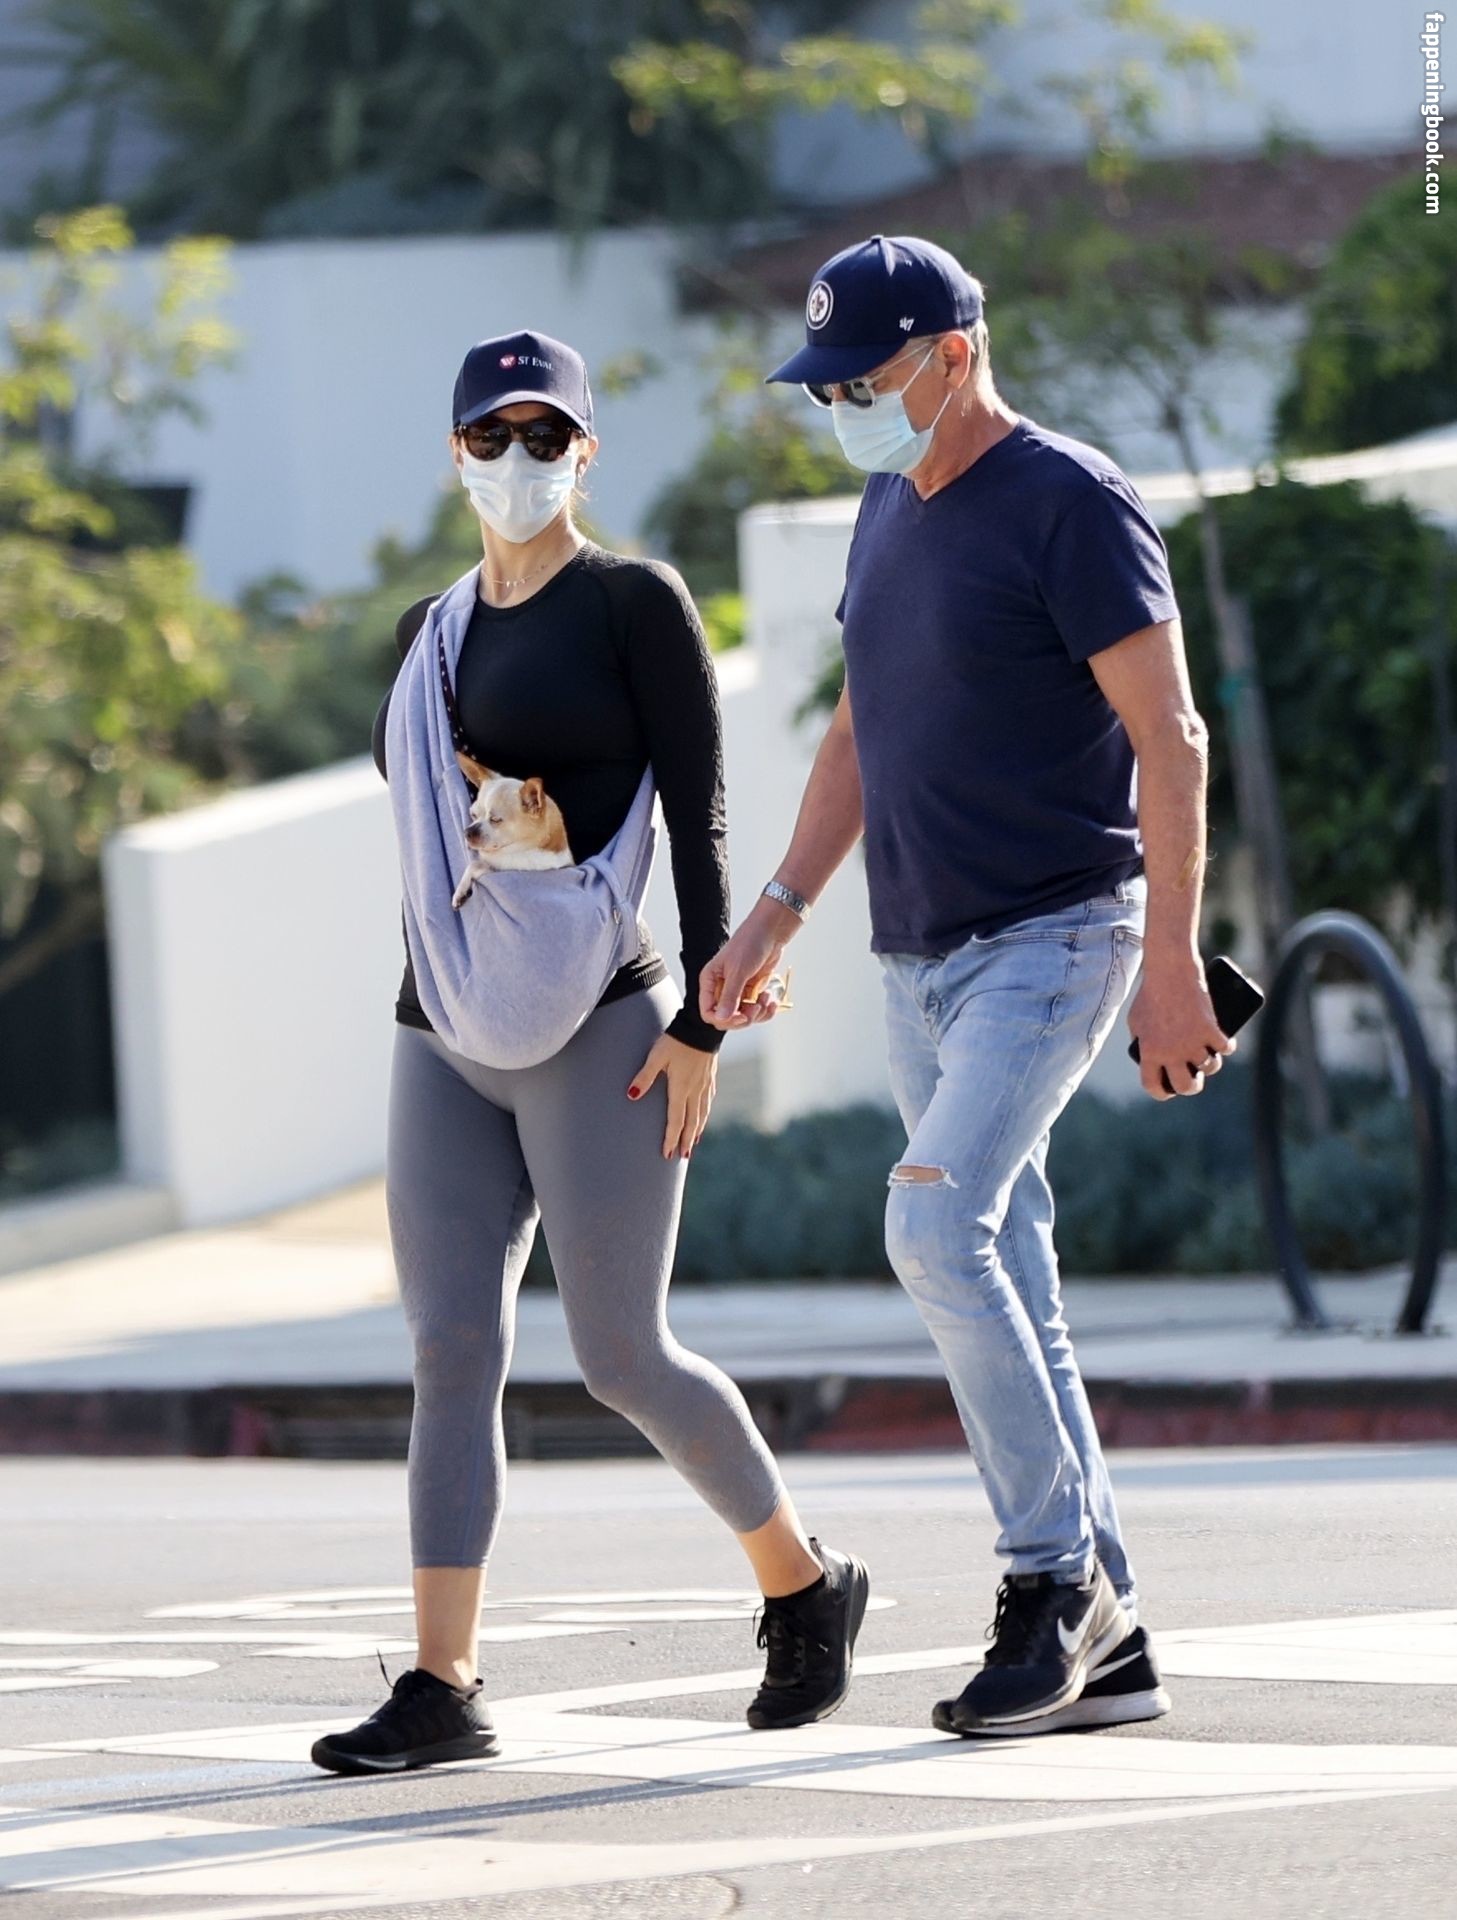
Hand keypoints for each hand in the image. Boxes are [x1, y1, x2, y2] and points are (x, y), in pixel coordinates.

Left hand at [627, 1032, 716, 1158]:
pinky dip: (705, 1115)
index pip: (675, 1120)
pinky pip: (708, 1102)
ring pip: (702, 1114)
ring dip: (697, 1131)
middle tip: (682, 1157)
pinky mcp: (710, 1078)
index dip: (671, 1138)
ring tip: (693, 1144)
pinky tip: (704, 1117)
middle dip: (686, 1141)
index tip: (667, 1154)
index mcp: (680, 1088)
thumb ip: (644, 1076)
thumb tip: (631, 1095)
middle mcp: (695, 1091)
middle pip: (691, 1123)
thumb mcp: (656, 1056)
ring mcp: (704, 1085)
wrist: (702, 1026)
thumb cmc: (675, 1040)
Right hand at [700, 901, 795, 1029]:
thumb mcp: (738, 971)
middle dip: (744, 1018)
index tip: (741, 1016)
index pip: (708, 1012)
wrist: (771, 932)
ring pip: (743, 1017)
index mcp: (710, 981)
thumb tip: (721, 1018)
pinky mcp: (752, 991)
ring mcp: (738, 991)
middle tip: (756, 1007)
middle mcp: (721, 988)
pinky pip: (756, 1010)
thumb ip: (729, 996)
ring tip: (766, 999)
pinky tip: (771, 999)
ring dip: (757, 1013)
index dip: (724, 1019)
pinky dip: (765, 1009)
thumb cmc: (750, 943)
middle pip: (726, 1019)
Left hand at [1127, 953, 1236, 1099]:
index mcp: (1149, 1052)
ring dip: (1210, 1063)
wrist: (1169, 970)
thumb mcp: (1136, 1021)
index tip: (1168, 1090)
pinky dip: (1227, 1046)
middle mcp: (1172, 1053)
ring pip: (1210, 1068)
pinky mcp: (1211, 1029)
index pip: (1153, 1086)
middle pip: (1187, 1086)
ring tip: (1208, 1055)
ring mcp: (1193, 1042)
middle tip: (1194, 1079)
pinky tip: (1225, 1043)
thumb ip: (1142, 1041)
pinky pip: (1226, 1049)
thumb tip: (1149, 1056)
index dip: (1162, 1092)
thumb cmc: (1150, 993)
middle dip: (1192, 1086)